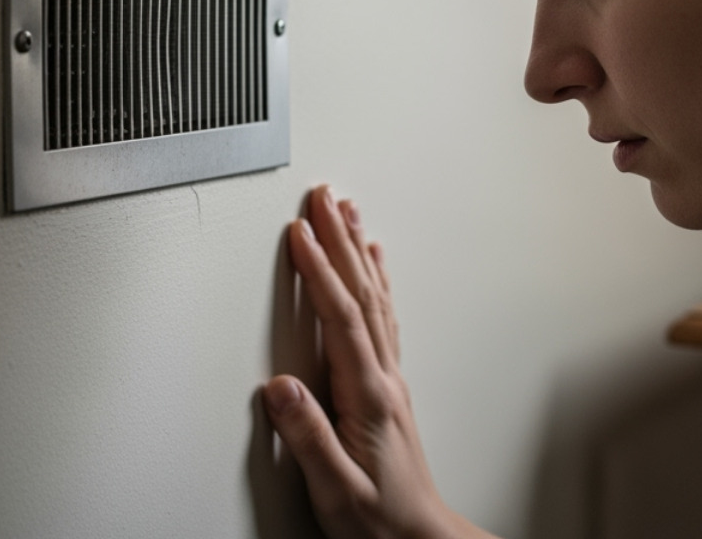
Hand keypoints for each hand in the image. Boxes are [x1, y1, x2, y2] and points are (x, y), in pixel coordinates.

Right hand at [262, 185, 489, 538]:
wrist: (421, 538)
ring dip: (358, 251)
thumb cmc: (380, 521)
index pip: (341, 319)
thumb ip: (309, 439)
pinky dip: (375, 281)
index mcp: (368, 396)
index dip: (319, 271)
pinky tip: (372, 265)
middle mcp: (384, 378)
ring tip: (346, 212)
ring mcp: (390, 379)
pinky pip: (382, 316)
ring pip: (375, 298)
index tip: (299, 232)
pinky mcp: (388, 386)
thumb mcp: (337, 490)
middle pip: (361, 293)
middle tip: (323, 196)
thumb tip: (280, 388)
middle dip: (339, 240)